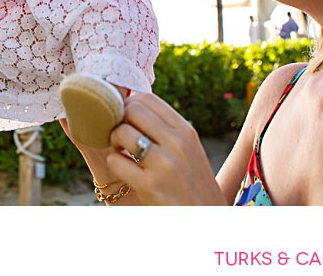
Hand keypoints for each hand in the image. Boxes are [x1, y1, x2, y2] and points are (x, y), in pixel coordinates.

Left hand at [107, 93, 224, 205]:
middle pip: (132, 109)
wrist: (208, 223)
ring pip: (122, 132)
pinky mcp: (150, 186)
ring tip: (121, 152)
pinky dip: (114, 163)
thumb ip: (167, 130)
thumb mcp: (189, 151)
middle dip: (119, 120)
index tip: (127, 120)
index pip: (147, 98)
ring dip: (114, 141)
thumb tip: (133, 106)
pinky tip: (124, 171)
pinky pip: (116, 161)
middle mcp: (177, 143)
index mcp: (186, 131)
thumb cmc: (192, 186)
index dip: (129, 105)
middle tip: (121, 136)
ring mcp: (164, 164)